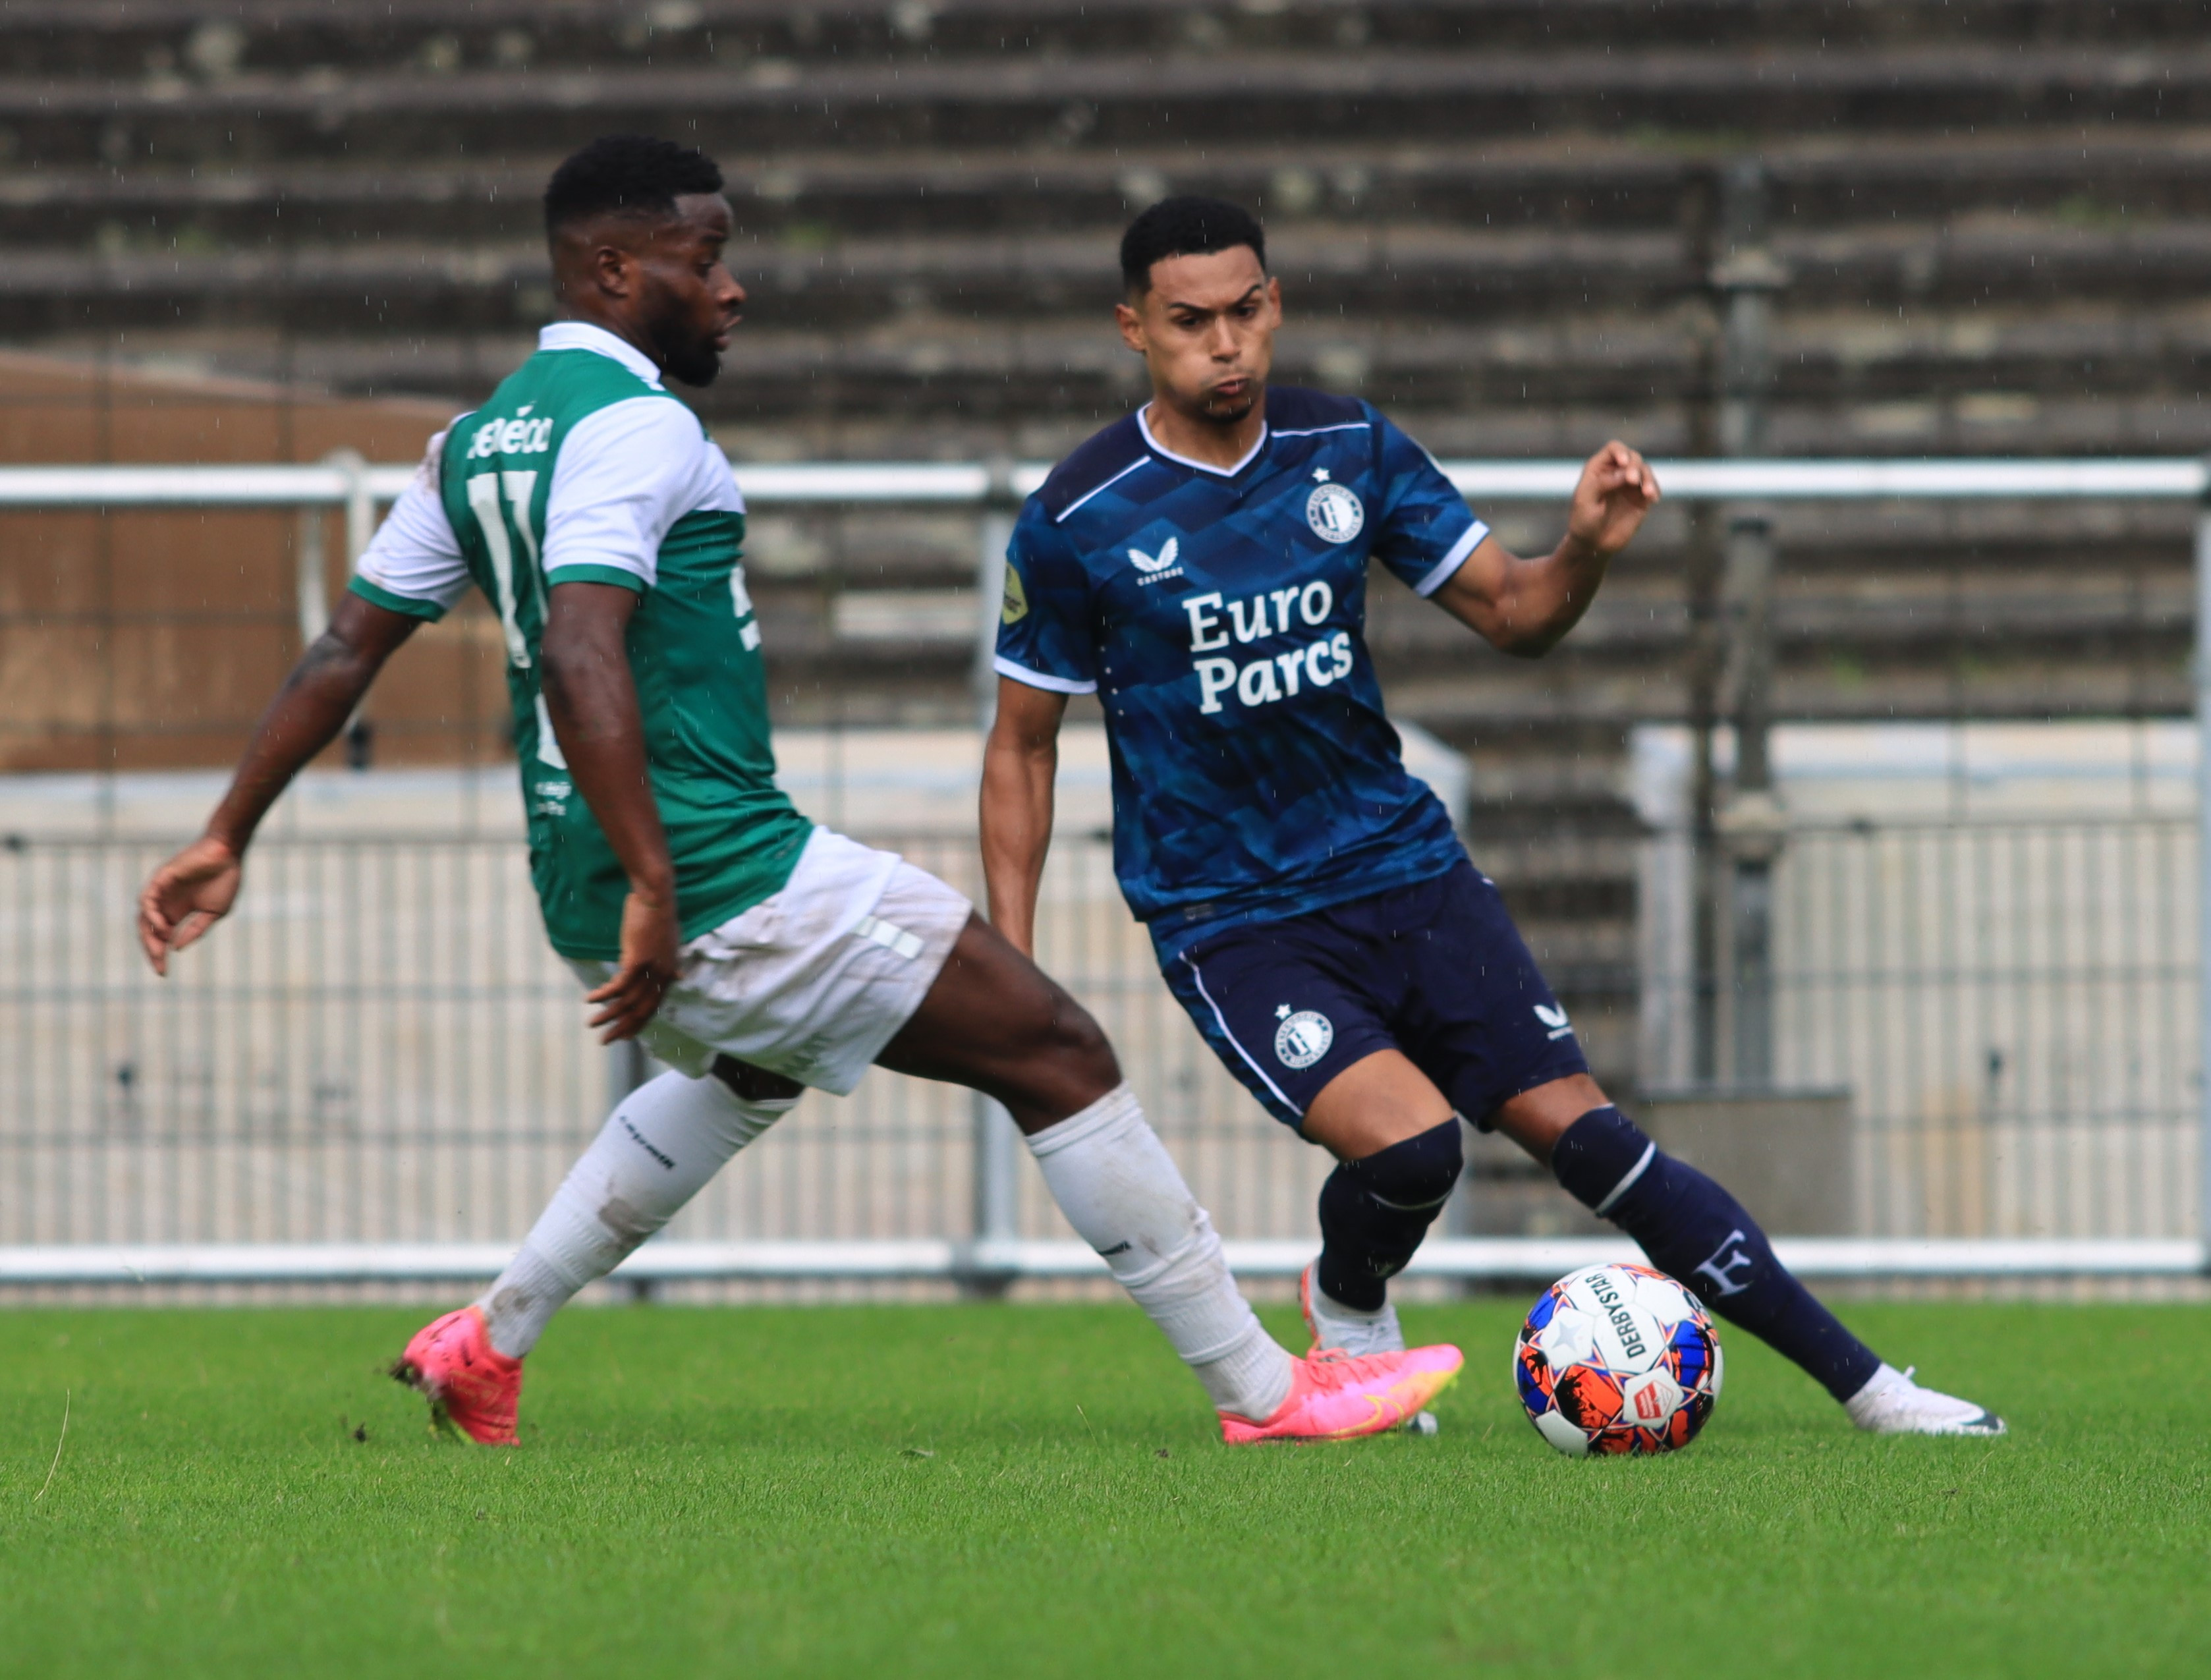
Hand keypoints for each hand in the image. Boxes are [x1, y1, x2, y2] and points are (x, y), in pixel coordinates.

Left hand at [137, 834, 243, 975]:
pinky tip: (162, 926)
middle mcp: (165, 903)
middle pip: (148, 931)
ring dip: (149, 936)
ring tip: (159, 949)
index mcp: (177, 912)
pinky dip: (151, 915)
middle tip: (160, 965)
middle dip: (151, 951)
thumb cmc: (225, 880)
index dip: (160, 955)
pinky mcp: (160, 879)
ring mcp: (161, 891)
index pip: (161, 937)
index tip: (164, 973)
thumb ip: (195, 930)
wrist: (228, 854)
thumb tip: (176, 948)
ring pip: (143, 918)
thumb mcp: (214, 913)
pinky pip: (146, 900)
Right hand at [586, 885, 680, 1042]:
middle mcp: (663, 975)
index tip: (625, 1035)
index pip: (654, 1007)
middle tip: (605, 1041)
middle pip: (641, 1011)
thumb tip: (678, 976)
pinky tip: (590, 1000)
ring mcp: (651, 969)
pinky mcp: (638, 960)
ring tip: (591, 1024)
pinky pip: (618, 986)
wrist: (657, 896)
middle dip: (622, 1028)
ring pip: (627, 1002)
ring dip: (607, 1015)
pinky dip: (603, 995)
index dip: (639, 1023)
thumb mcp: (669, 944)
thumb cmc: (659, 917)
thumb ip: (670, 964)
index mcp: (670, 974)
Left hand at [1565, 440, 1659, 557]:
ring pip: (1645, 471)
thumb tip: (1624, 472)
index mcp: (1599, 469)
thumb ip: (1602, 483)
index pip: (1614, 449)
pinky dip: (1654, 490)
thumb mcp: (1585, 501)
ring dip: (1648, 478)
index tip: (1623, 462)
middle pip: (1632, 457)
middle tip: (1632, 481)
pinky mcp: (1641, 499)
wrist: (1592, 545)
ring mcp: (1630, 486)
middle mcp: (1616, 473)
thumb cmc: (1583, 521)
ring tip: (1648, 493)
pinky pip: (1652, 488)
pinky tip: (1653, 498)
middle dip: (1634, 466)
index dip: (1621, 451)